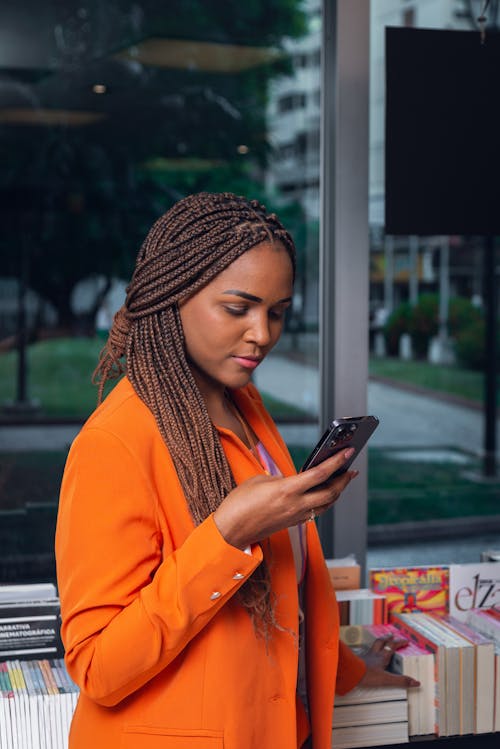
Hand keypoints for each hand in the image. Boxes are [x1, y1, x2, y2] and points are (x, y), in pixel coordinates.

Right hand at [213, 448, 358, 549]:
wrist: (231, 531)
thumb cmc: (239, 504)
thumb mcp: (258, 481)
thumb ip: (278, 478)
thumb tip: (289, 480)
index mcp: (287, 489)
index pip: (320, 473)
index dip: (337, 461)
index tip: (348, 452)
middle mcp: (296, 504)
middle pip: (330, 492)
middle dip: (344, 480)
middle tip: (351, 470)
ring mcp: (296, 516)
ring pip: (326, 505)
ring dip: (337, 493)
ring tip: (342, 482)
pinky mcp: (292, 523)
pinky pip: (316, 512)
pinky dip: (324, 502)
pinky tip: (324, 496)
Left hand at [357, 635, 419, 688]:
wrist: (350, 673)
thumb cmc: (367, 675)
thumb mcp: (386, 679)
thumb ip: (400, 681)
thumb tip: (416, 682)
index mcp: (382, 657)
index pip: (392, 647)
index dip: (399, 643)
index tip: (406, 641)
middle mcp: (374, 654)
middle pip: (381, 642)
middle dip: (387, 638)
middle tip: (391, 635)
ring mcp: (366, 655)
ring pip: (373, 645)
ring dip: (378, 642)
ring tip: (381, 640)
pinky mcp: (358, 659)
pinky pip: (365, 651)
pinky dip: (368, 650)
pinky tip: (367, 652)